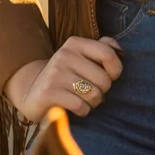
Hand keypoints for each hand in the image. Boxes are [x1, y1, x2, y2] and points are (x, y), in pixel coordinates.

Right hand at [6, 36, 122, 123]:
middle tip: (92, 91)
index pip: (108, 53)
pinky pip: (81, 106)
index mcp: (74, 43)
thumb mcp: (81, 58)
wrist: (33, 93)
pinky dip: (83, 111)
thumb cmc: (67, 76)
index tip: (111, 77)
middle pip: (104, 79)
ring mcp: (55, 73)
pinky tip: (75, 107)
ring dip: (93, 102)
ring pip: (94, 94)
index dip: (116, 70)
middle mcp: (64, 55)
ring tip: (84, 99)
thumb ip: (102, 49)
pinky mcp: (49, 93)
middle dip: (103, 91)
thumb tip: (120, 52)